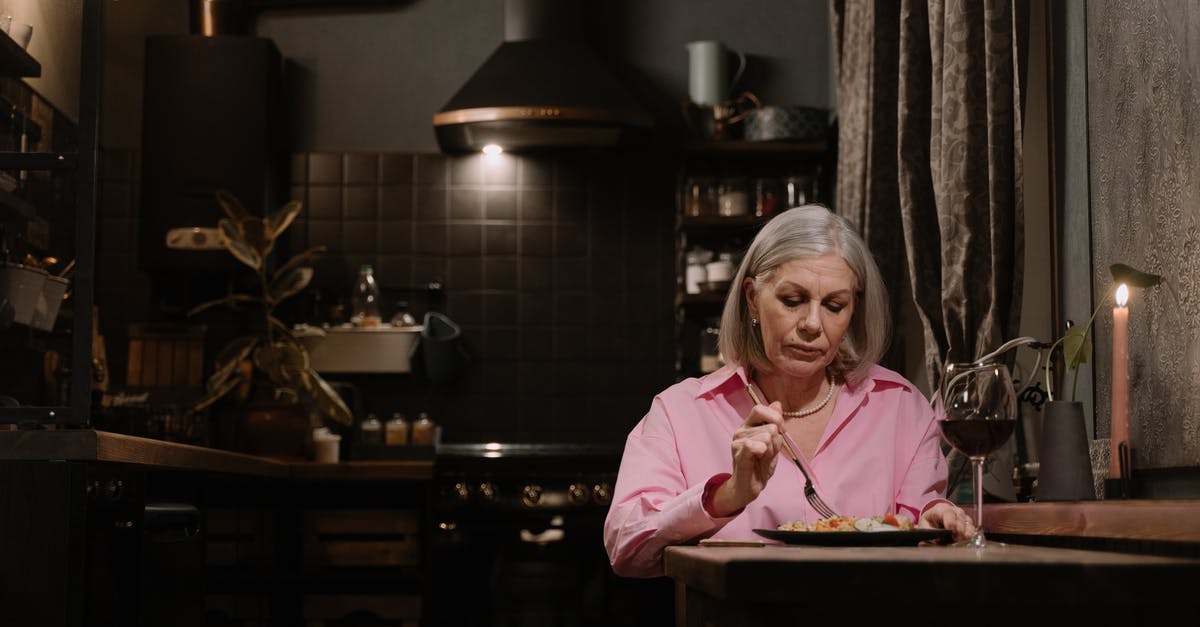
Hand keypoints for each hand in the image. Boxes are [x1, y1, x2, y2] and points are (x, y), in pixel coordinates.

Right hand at [710, 401, 784, 516]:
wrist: (749, 486)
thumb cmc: (760, 464)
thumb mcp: (773, 442)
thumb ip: (774, 423)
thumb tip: (777, 404)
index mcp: (748, 425)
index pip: (760, 409)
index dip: (775, 418)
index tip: (781, 431)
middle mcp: (741, 430)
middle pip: (770, 426)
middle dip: (776, 441)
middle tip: (768, 453)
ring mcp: (738, 442)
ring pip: (767, 436)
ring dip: (771, 451)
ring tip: (763, 459)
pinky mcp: (738, 454)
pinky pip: (754, 445)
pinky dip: (762, 452)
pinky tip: (758, 459)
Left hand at [919, 501, 975, 541]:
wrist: (935, 520)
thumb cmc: (930, 523)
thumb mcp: (925, 526)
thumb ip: (930, 532)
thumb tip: (937, 539)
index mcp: (940, 509)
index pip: (947, 512)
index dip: (950, 520)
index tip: (951, 528)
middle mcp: (953, 510)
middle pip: (959, 517)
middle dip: (958, 528)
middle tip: (956, 537)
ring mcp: (961, 515)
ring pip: (966, 521)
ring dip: (965, 531)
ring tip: (960, 539)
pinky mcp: (967, 522)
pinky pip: (971, 526)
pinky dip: (970, 532)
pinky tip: (967, 537)